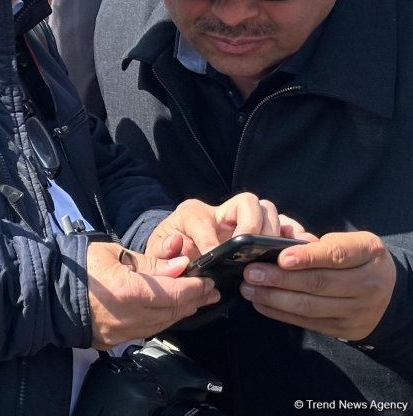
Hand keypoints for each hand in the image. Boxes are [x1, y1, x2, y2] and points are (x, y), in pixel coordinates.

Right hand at [86, 241, 218, 348]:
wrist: (48, 291)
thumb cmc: (78, 266)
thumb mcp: (114, 254)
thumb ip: (150, 263)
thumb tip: (180, 266)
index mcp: (129, 291)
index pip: (176, 293)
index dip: (196, 286)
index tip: (207, 279)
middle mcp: (130, 317)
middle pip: (175, 311)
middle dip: (195, 299)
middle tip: (208, 290)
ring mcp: (124, 333)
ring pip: (165, 323)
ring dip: (182, 310)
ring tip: (194, 299)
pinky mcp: (117, 341)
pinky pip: (149, 330)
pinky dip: (163, 319)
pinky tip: (168, 310)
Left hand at [147, 192, 310, 261]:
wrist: (177, 253)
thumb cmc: (169, 254)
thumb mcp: (157, 255)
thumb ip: (162, 254)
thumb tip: (178, 248)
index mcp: (191, 214)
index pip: (201, 218)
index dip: (207, 237)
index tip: (214, 255)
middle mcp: (221, 211)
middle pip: (247, 202)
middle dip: (251, 224)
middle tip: (251, 250)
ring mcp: (243, 219)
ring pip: (267, 210)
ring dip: (275, 230)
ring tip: (279, 254)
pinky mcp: (259, 230)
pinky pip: (283, 225)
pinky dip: (294, 235)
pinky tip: (302, 250)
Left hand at [241, 230, 396, 341]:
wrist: (386, 288)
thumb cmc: (356, 257)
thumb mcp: (348, 240)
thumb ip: (318, 243)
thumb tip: (278, 246)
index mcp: (369, 252)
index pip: (336, 255)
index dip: (307, 257)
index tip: (280, 257)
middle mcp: (369, 284)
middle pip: (319, 283)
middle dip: (280, 279)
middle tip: (251, 272)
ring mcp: (360, 310)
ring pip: (311, 306)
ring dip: (274, 298)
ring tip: (249, 288)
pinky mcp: (347, 329)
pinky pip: (309, 322)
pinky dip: (281, 313)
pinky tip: (261, 303)